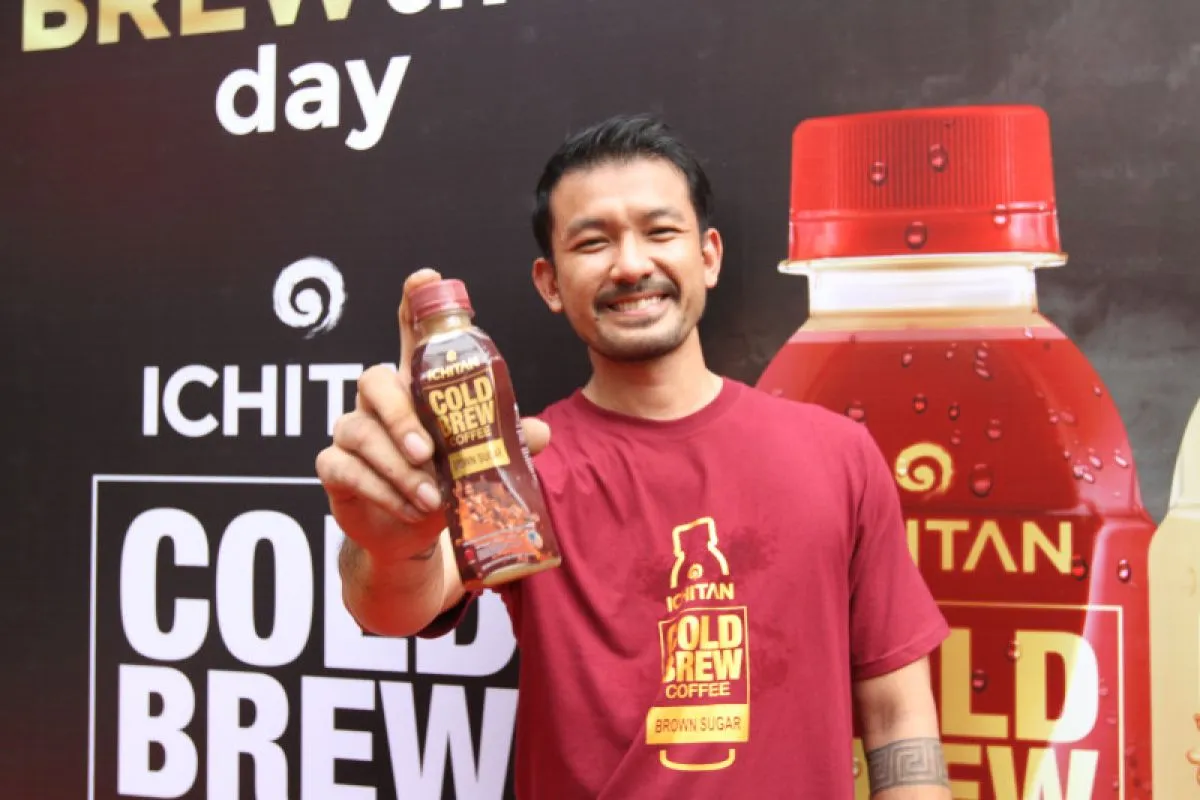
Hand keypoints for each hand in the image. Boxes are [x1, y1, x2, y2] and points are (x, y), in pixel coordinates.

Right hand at [316, 268, 550, 560]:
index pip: (410, 332)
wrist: (406, 533)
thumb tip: (541, 433)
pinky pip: (346, 468)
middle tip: (426, 451)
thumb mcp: (477, 461)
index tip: (425, 278)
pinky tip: (409, 508)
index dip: (414, 302)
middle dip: (400, 415)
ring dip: (396, 467)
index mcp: (414, 386)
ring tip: (429, 496)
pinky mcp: (333, 467)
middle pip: (374, 379)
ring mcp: (352, 430)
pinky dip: (380, 490)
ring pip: (360, 431)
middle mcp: (378, 400)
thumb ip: (506, 443)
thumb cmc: (441, 482)